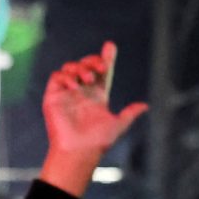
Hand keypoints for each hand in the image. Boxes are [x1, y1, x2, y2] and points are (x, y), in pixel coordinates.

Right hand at [42, 43, 148, 162]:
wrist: (79, 151)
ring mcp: (67, 93)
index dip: (106, 58)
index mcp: (97, 97)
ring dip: (80, 67)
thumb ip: (129, 113)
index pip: (102, 73)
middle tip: (101, 67)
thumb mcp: (119, 125)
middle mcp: (82, 92)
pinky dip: (66, 76)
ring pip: (70, 68)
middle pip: (86, 66)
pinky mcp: (53, 96)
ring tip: (88, 78)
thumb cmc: (98, 142)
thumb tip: (145, 106)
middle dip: (93, 61)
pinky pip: (56, 77)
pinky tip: (75, 86)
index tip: (110, 46)